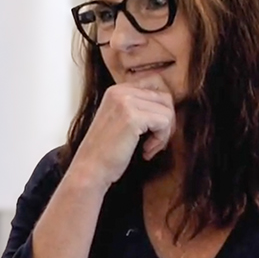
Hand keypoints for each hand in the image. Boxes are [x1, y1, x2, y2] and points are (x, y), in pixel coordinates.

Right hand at [70, 74, 175, 188]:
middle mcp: (120, 91)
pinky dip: (160, 140)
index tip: (152, 130)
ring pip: (167, 111)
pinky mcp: (132, 117)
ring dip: (164, 133)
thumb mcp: (120, 120)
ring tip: (149, 148)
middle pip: (165, 98)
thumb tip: (168, 103)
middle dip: (166, 122)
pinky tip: (146, 151)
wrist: (90, 170)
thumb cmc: (105, 152)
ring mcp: (126, 102)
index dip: (160, 110)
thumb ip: (138, 106)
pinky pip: (164, 122)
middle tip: (154, 141)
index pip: (156, 87)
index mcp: (116, 90)